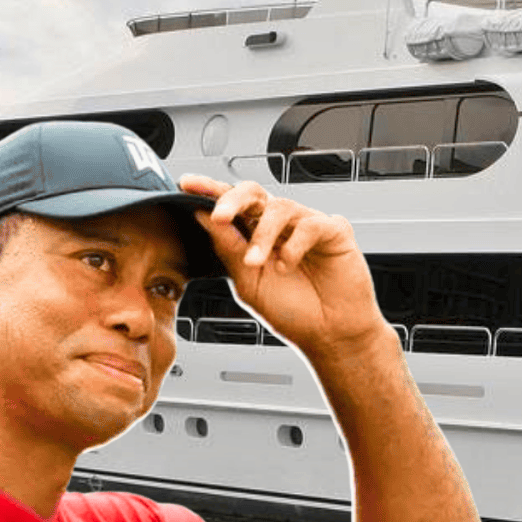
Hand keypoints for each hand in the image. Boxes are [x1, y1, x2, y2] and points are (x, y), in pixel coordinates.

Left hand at [178, 174, 386, 353]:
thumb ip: (228, 247)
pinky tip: (288, 265)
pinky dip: (294, 245)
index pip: (230, 206)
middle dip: (232, 200)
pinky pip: (310, 223)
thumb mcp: (247, 282)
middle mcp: (280, 225)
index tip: (187, 186)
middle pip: (254, 193)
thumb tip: (202, 217)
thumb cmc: (293, 312)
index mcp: (255, 235)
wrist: (329, 335)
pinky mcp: (334, 230)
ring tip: (255, 263)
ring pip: (279, 207)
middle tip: (220, 216)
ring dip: (263, 235)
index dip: (209, 191)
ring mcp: (306, 225)